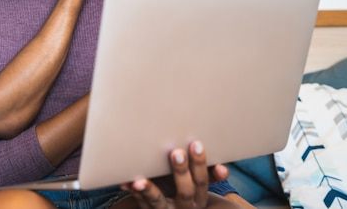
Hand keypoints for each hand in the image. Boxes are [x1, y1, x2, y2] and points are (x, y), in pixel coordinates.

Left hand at [119, 141, 242, 208]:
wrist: (175, 206)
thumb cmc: (188, 187)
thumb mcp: (199, 183)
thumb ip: (207, 172)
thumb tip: (222, 168)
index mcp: (199, 197)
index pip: (202, 181)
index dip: (201, 164)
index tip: (197, 144)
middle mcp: (184, 206)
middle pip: (185, 191)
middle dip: (181, 171)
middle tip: (176, 152)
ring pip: (158, 202)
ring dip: (150, 190)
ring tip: (140, 181)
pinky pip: (139, 202)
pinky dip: (132, 192)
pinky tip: (125, 183)